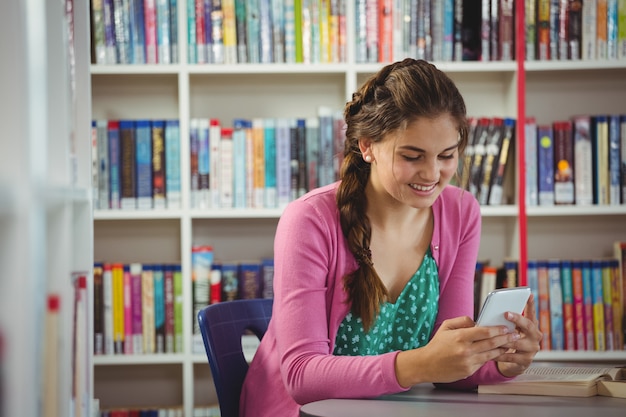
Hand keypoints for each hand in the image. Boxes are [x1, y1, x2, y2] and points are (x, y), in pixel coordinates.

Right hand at [394, 315, 520, 386]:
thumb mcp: (446, 327)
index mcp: (460, 337)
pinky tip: (498, 353)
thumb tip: (476, 322)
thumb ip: (462, 321)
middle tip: (514, 335)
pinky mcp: (469, 371)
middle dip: (505, 338)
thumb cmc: (436, 345)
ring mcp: (468, 362)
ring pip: (491, 354)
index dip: (497, 329)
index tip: (505, 327)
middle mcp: (465, 350)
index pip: (484, 332)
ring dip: (503, 349)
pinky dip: (492, 357)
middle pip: (491, 343)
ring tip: (510, 344)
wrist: (426, 364)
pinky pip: (484, 362)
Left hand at [494, 294, 542, 376]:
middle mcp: (535, 336)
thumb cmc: (510, 340)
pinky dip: (499, 354)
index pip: (531, 313)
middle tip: (506, 313)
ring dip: (503, 339)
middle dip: (517, 319)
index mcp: (531, 326)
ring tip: (492, 335)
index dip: (531, 304)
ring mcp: (532, 348)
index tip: (529, 294)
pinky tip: (490, 352)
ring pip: (516, 342)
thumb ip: (505, 322)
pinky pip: (510, 356)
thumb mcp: (510, 329)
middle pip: (528, 325)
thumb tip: (491, 312)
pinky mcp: (526, 360)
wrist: (516, 363)